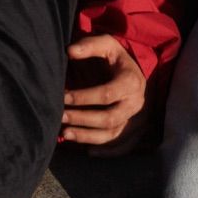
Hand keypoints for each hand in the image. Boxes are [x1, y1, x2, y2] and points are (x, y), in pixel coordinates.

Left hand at [60, 34, 148, 152]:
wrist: (137, 71)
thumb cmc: (117, 57)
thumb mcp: (107, 44)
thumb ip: (89, 45)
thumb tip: (70, 51)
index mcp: (131, 82)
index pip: (106, 94)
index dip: (84, 97)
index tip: (64, 97)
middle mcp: (135, 103)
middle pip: (109, 118)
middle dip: (83, 119)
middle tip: (60, 116)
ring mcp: (135, 118)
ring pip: (113, 134)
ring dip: (88, 137)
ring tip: (65, 134)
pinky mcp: (132, 128)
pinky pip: (121, 145)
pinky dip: (107, 151)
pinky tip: (88, 152)